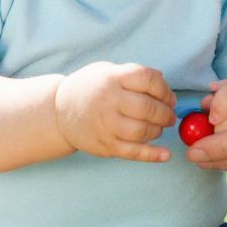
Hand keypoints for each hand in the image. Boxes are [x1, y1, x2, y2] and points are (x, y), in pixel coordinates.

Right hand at [54, 63, 176, 162]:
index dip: (165, 89)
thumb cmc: (89, 89)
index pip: (148, 79)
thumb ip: (133, 74)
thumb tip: (163, 82)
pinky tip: (166, 154)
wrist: (58, 112)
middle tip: (169, 115)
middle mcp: (109, 101)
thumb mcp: (107, 71)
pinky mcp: (106, 146)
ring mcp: (107, 125)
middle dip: (166, 113)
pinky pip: (134, 152)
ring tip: (158, 127)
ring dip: (158, 130)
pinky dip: (153, 155)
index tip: (168, 97)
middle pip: (149, 108)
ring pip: (144, 131)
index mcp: (112, 78)